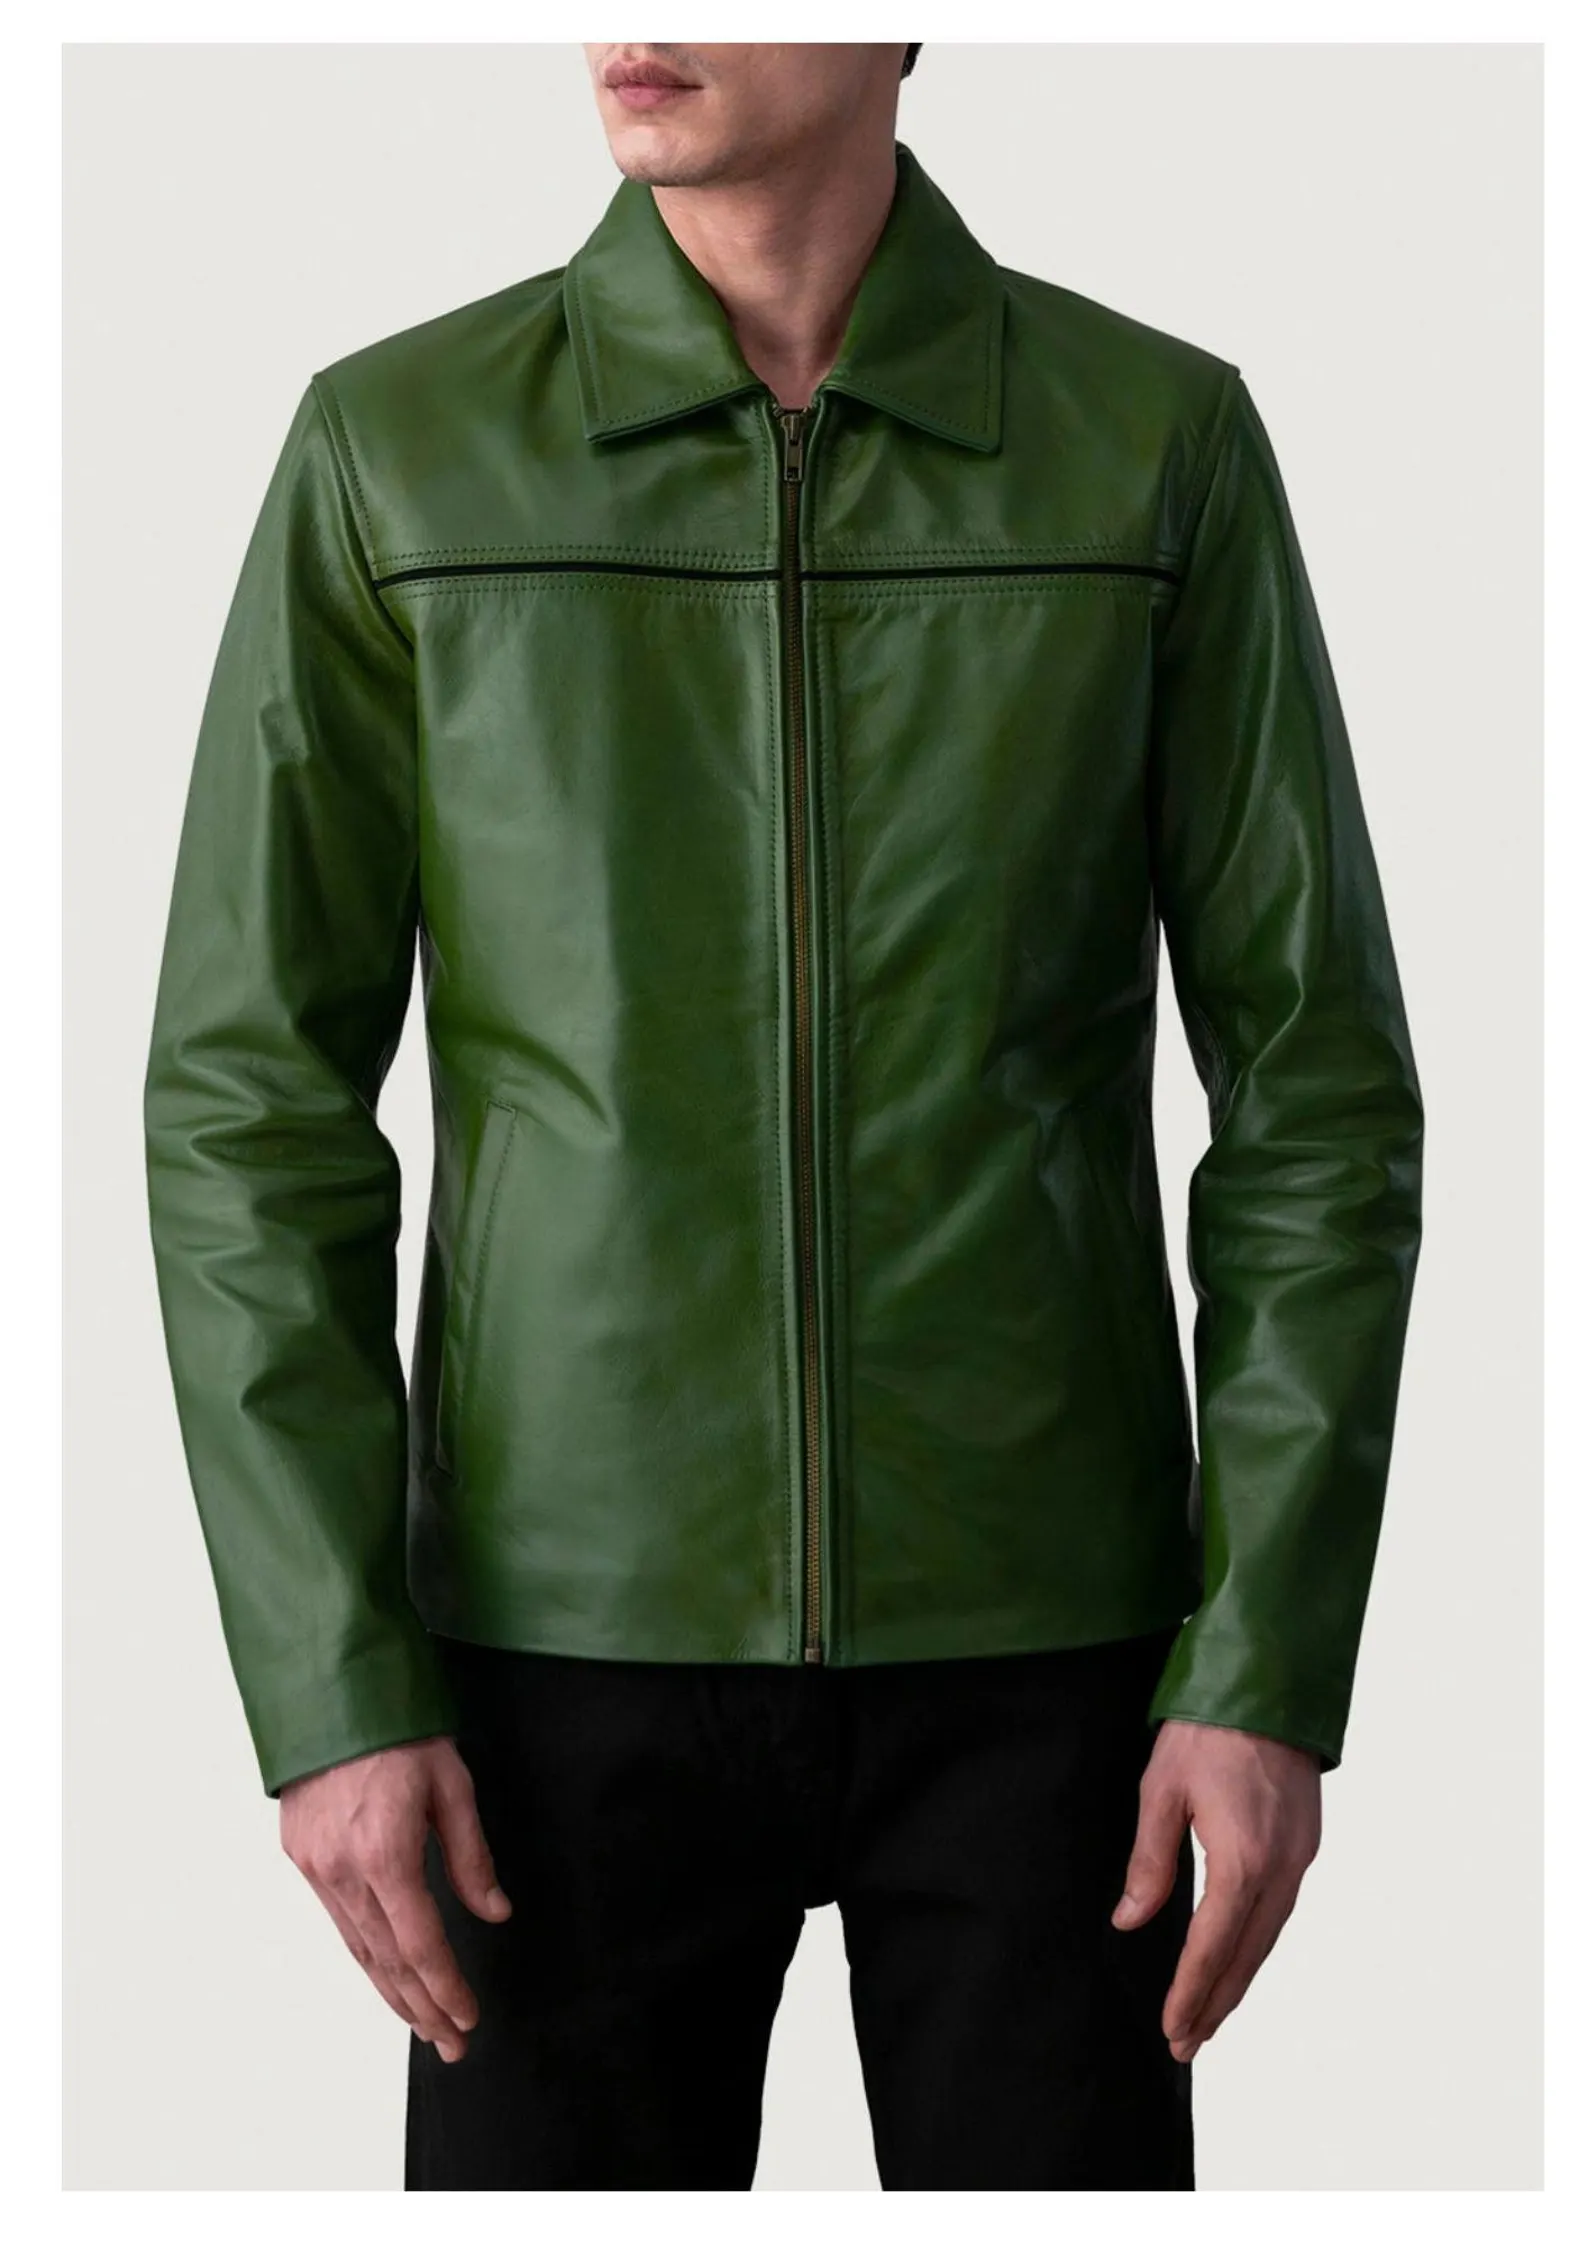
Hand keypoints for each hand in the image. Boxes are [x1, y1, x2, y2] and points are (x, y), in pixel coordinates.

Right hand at [280, 1736, 510, 2061]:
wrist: (330, 1691)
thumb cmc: (399, 1730)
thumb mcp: (452, 1784)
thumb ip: (471, 1855)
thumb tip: (494, 1912)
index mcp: (384, 1851)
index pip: (421, 1943)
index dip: (446, 1987)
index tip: (468, 2017)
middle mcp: (343, 1869)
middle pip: (387, 1960)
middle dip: (422, 2007)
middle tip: (450, 2044)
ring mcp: (315, 1865)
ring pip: (358, 1948)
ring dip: (391, 1991)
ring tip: (422, 2024)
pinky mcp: (300, 1855)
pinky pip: (338, 1920)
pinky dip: (364, 1954)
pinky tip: (384, 1973)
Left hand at [1111, 1719, 1321, 2062]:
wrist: (1269, 1681)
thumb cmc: (1209, 1729)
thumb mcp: (1161, 1789)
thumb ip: (1150, 1862)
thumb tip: (1130, 1920)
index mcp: (1243, 1860)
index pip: (1213, 1947)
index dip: (1191, 1993)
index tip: (1172, 2030)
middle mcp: (1282, 1869)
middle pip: (1248, 1956)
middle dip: (1216, 2003)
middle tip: (1187, 2043)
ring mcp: (1301, 1858)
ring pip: (1268, 1938)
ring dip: (1238, 1979)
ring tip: (1208, 2014)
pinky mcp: (1306, 1844)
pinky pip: (1281, 1911)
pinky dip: (1256, 1944)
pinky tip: (1237, 1957)